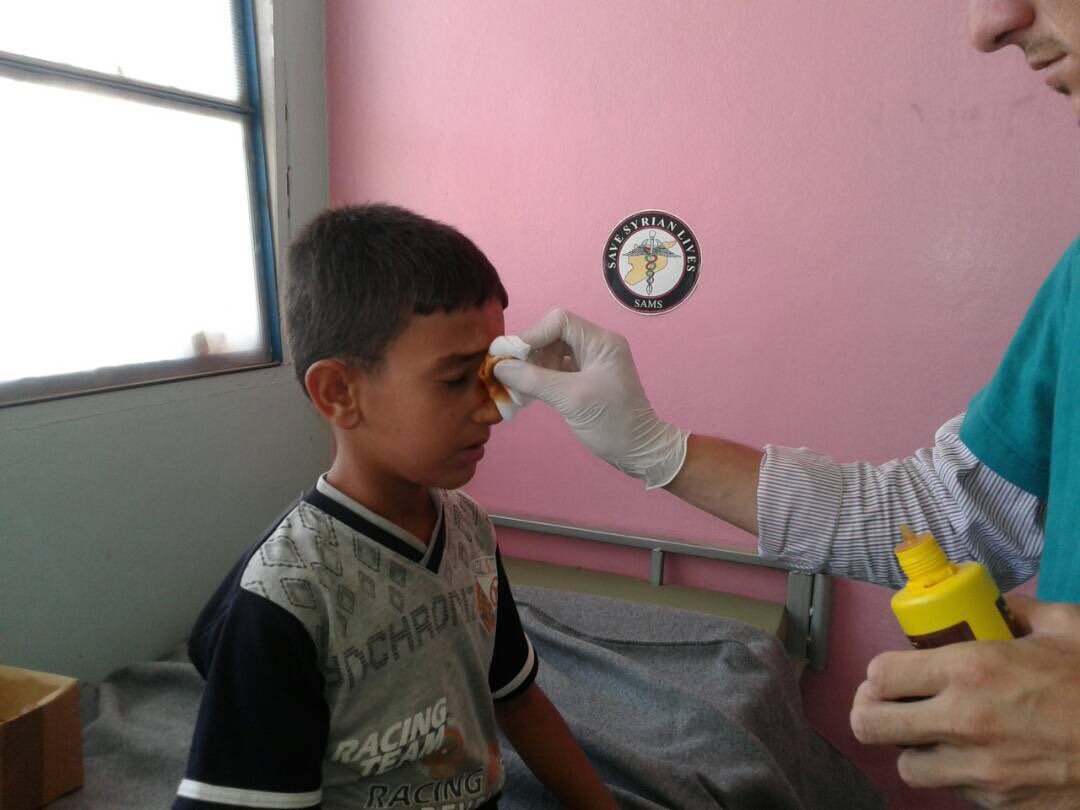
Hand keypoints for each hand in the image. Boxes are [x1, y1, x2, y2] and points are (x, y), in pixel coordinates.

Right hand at [492, 308, 687, 488]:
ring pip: (552, 354)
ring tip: (516, 389)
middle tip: (510, 375)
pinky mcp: (585, 380)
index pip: (559, 321)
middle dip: (530, 354)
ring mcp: (592, 364)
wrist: (639, 452)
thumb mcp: (571, 399)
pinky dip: (540, 380)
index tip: (511, 357)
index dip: (532, 335)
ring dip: (532, 368)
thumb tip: (499, 367)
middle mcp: (597, 346)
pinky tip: (527, 394)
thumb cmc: (612, 423)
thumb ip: (534, 380)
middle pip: (553, 336)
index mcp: (601, 342)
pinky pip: (557, 371)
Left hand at [850, 595, 1079, 807]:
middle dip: (871, 711)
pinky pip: (953, 791)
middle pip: (870, 724)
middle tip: (888, 705)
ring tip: (933, 735)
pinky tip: (978, 758)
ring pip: (907, 766)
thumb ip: (1023, 612)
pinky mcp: (1000, 804)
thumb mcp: (1070, 629)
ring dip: (913, 749)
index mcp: (970, 670)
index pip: (880, 674)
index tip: (892, 673)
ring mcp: (979, 769)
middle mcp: (963, 721)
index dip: (879, 674)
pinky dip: (956, 776)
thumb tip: (1000, 606)